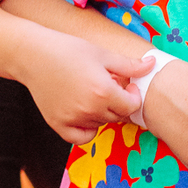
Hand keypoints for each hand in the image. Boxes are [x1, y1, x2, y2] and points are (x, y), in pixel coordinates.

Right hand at [19, 30, 141, 145]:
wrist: (34, 55)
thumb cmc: (69, 50)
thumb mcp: (102, 54)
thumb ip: (129, 65)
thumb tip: (154, 65)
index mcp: (103, 92)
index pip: (132, 106)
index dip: (132, 95)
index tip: (125, 84)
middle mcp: (89, 110)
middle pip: (117, 116)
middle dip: (118, 102)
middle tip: (106, 85)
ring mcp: (72, 120)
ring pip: (100, 124)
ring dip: (102, 113)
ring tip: (90, 92)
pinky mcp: (58, 125)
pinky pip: (81, 137)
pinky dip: (87, 129)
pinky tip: (83, 112)